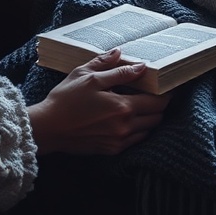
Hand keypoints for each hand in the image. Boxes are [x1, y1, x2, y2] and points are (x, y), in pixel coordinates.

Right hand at [27, 49, 171, 155]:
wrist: (46, 128)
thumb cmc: (65, 99)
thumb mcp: (88, 76)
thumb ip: (115, 69)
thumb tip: (138, 64)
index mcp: (122, 107)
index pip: (157, 102)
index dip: (167, 93)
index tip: (169, 85)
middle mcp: (124, 127)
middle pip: (157, 117)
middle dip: (160, 105)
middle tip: (157, 92)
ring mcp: (118, 141)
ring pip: (148, 130)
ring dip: (150, 118)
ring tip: (143, 104)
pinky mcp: (110, 150)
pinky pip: (135, 141)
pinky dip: (139, 130)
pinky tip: (130, 118)